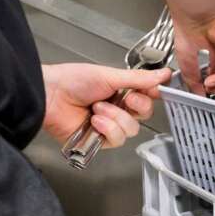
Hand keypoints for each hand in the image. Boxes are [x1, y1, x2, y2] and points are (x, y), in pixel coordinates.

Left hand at [41, 63, 170, 146]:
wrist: (50, 96)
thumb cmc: (73, 80)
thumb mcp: (110, 75)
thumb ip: (139, 79)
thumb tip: (164, 74)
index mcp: (121, 91)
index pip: (147, 97)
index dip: (152, 95)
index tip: (153, 90)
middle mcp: (117, 109)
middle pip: (144, 115)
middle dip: (136, 106)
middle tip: (125, 98)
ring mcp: (108, 126)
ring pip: (131, 130)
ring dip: (116, 118)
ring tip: (97, 108)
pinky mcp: (99, 141)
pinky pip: (117, 140)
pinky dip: (107, 129)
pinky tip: (94, 120)